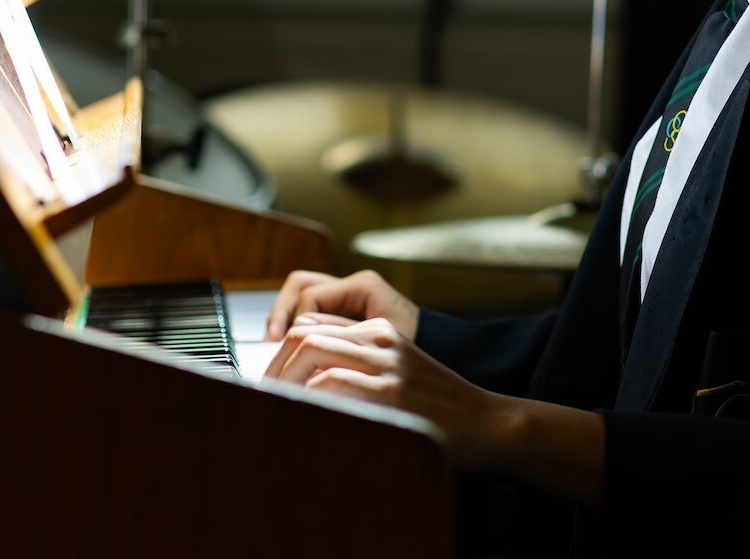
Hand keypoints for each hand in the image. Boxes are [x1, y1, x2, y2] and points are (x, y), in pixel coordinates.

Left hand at [261, 316, 510, 470]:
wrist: (490, 424)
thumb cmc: (443, 409)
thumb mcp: (400, 374)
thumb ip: (361, 370)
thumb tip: (312, 385)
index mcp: (381, 331)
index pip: (312, 325)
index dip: (281, 353)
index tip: (268, 381)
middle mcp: (380, 339)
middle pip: (303, 334)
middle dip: (273, 365)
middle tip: (260, 396)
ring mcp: (384, 364)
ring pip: (309, 352)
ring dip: (282, 379)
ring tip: (271, 406)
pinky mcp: (389, 392)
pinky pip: (330, 384)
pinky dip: (306, 398)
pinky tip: (299, 415)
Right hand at [263, 269, 417, 340]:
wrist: (439, 351)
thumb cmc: (416, 348)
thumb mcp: (378, 344)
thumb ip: (340, 337)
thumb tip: (302, 341)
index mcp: (363, 286)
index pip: (312, 297)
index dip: (296, 323)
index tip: (290, 350)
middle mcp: (352, 285)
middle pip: (301, 284)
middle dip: (281, 311)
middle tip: (271, 340)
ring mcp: (346, 295)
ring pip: (301, 293)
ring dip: (284, 316)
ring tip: (274, 344)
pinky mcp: (343, 311)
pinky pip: (310, 310)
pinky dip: (296, 325)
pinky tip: (292, 348)